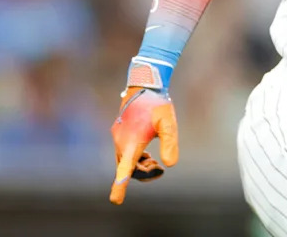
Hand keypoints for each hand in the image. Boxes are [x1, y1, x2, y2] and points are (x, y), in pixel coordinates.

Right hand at [110, 86, 178, 204]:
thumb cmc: (157, 104)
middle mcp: (120, 143)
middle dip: (142, 174)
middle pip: (127, 169)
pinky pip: (124, 153)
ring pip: (125, 161)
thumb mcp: (168, 124)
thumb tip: (170, 164)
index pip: (124, 170)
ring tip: (155, 162)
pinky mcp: (119, 133)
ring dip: (139, 166)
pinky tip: (147, 156)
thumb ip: (170, 143)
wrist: (143, 85)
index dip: (120, 186)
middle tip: (159, 168)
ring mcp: (118, 138)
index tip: (116, 200)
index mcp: (131, 144)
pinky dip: (135, 159)